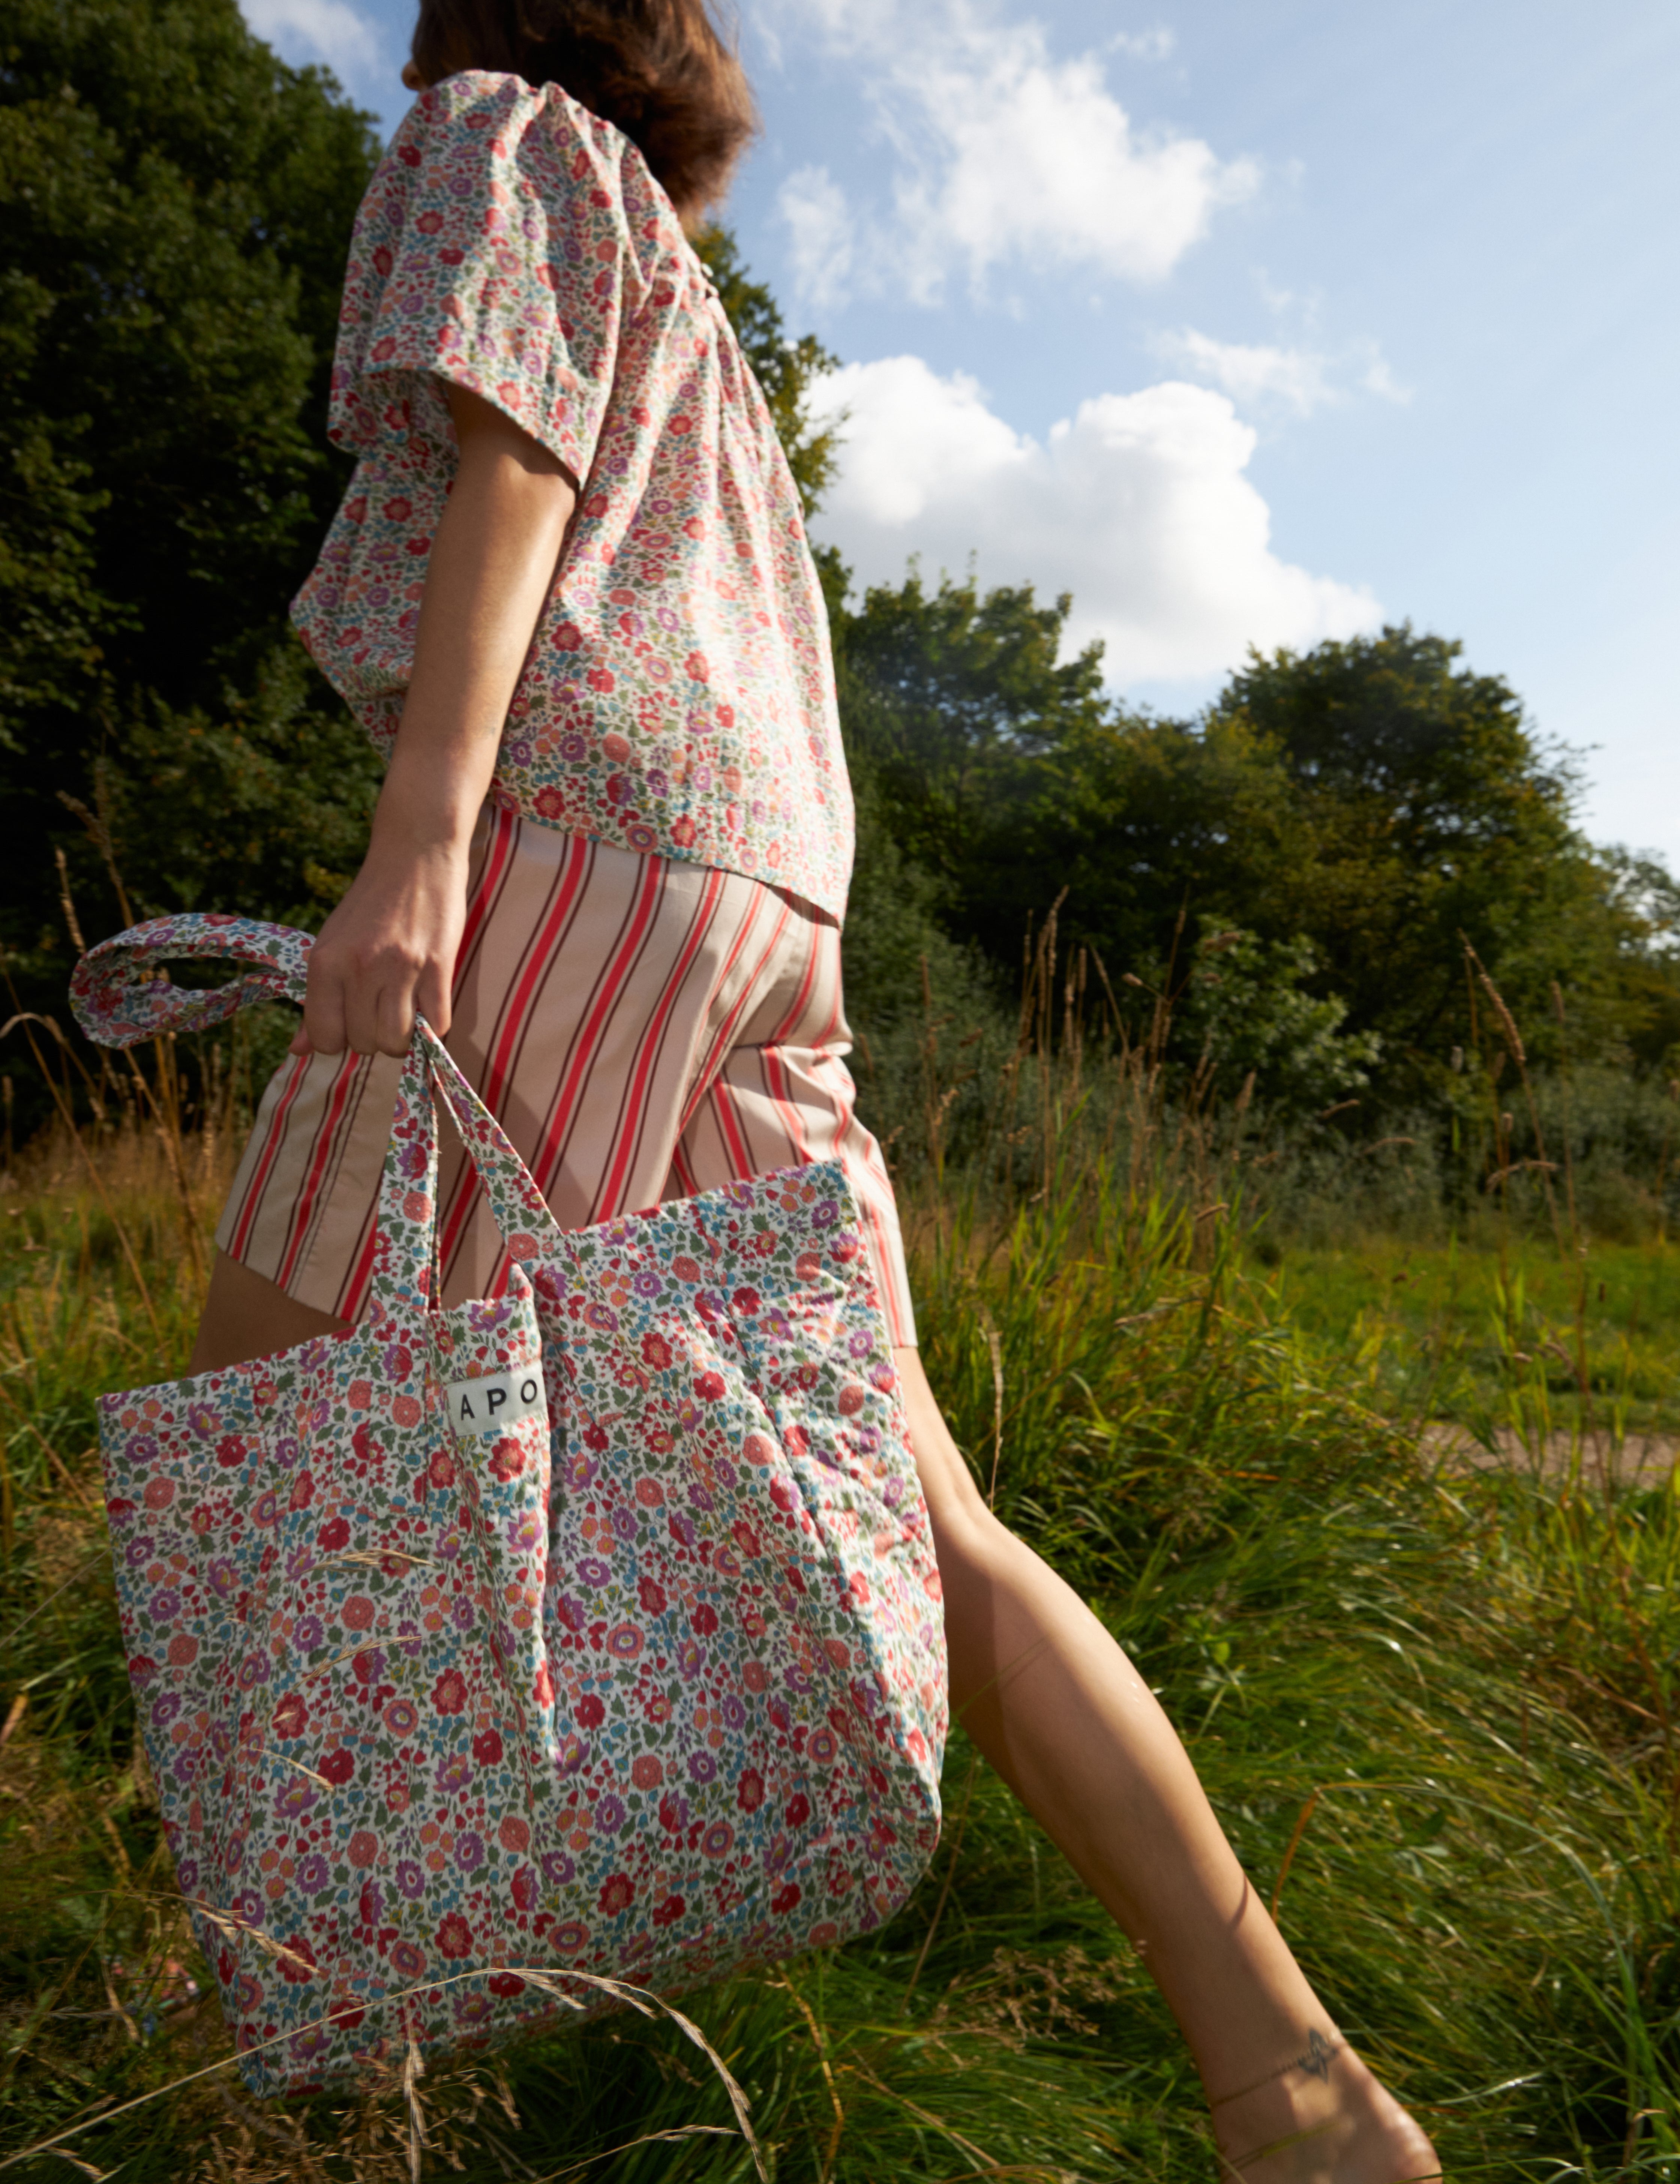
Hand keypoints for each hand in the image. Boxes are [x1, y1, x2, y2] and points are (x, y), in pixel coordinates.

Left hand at [291, 838, 469, 1057]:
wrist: (415, 856)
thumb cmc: (370, 904)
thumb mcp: (331, 944)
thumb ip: (317, 998)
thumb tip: (298, 1050)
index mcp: (325, 963)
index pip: (325, 1038)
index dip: (339, 1039)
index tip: (351, 1022)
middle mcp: (359, 968)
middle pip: (364, 1043)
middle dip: (373, 1036)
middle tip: (381, 1009)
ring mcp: (400, 968)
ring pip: (398, 1042)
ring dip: (403, 1036)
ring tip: (405, 1011)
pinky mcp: (439, 966)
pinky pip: (437, 1025)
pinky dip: (433, 1025)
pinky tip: (428, 1003)